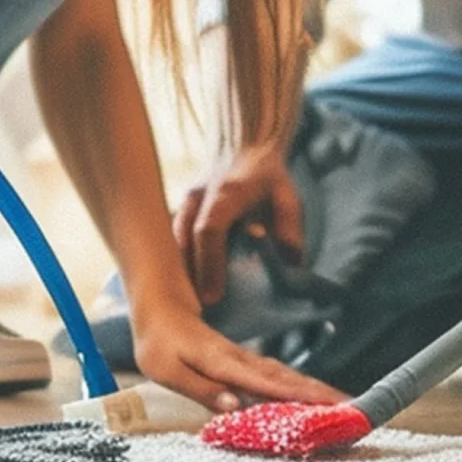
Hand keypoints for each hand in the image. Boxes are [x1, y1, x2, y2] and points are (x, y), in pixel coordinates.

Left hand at [128, 293, 345, 413]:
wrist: (159, 305)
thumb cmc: (158, 343)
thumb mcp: (167, 370)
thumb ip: (201, 388)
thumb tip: (235, 407)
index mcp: (223, 363)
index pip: (268, 383)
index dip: (299, 396)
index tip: (329, 407)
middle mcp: (240, 361)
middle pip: (287, 379)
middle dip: (321, 395)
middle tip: (353, 410)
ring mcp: (244, 360)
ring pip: (286, 375)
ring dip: (315, 389)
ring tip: (343, 404)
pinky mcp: (243, 362)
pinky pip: (276, 375)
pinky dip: (298, 385)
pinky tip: (311, 395)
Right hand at [172, 143, 304, 305]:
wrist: (244, 148)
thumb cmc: (268, 178)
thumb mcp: (288, 197)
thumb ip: (290, 227)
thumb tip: (289, 261)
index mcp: (226, 192)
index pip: (210, 229)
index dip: (209, 264)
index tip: (212, 297)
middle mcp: (198, 196)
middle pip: (184, 240)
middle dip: (189, 278)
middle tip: (198, 313)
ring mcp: (185, 202)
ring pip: (172, 242)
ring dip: (179, 274)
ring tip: (188, 307)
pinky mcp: (179, 211)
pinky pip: (171, 242)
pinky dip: (176, 265)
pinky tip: (183, 289)